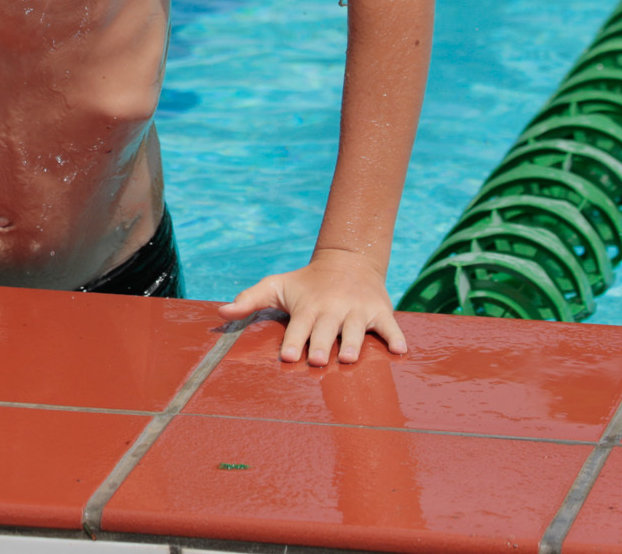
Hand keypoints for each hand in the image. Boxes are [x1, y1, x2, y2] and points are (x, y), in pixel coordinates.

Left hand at [219, 248, 407, 364]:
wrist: (348, 261)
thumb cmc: (306, 282)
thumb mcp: (277, 286)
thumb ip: (250, 300)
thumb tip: (221, 314)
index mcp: (308, 307)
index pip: (298, 326)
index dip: (292, 341)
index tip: (286, 356)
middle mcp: (332, 309)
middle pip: (326, 330)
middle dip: (321, 344)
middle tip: (317, 359)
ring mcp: (358, 310)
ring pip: (356, 330)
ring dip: (353, 343)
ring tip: (348, 358)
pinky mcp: (380, 312)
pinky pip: (390, 326)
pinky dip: (396, 337)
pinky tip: (400, 350)